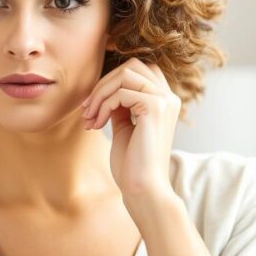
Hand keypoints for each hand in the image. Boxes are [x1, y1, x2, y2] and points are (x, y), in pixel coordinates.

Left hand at [80, 58, 181, 201]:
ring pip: (125, 75)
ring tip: (89, 117)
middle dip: (104, 83)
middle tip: (86, 109)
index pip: (138, 70)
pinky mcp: (156, 108)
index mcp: (164, 101)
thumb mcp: (123, 126)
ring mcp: (165, 100)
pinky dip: (104, 105)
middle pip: (132, 65)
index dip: (111, 79)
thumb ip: (119, 104)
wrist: (143, 189)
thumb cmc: (132, 164)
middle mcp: (169, 97)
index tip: (91, 103)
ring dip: (100, 93)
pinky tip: (97, 124)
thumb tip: (105, 87)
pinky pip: (121, 92)